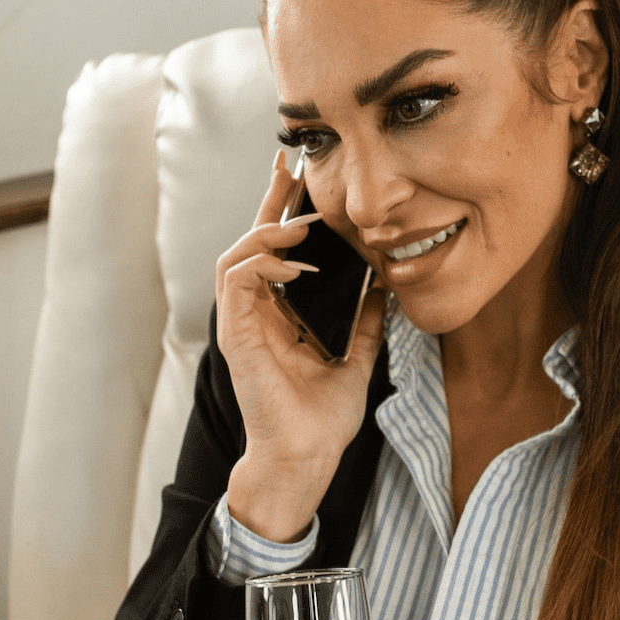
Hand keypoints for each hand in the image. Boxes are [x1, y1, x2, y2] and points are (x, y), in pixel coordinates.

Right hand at [216, 149, 385, 542]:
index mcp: (280, 314)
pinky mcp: (236, 336)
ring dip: (267, 232)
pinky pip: (236, 282)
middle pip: (255, 242)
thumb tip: (384, 284)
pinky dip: (262, 263)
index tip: (303, 175)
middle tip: (291, 164)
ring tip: (300, 223)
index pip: (280, 252)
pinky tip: (295, 263)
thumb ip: (365, 319)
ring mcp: (242, 323)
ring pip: (238, 255)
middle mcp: (256, 313)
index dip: (287, 211)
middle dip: (272, 201)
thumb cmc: (324, 416)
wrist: (308, 455)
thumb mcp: (358, 355)